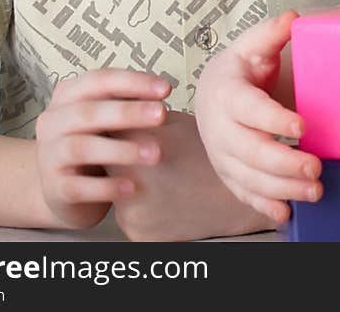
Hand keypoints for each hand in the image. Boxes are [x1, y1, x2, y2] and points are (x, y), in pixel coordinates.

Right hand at [34, 69, 169, 229]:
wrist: (64, 191)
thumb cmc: (95, 142)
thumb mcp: (105, 118)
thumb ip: (125, 102)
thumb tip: (162, 92)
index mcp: (67, 96)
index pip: (99, 80)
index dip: (133, 82)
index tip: (166, 89)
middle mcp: (53, 122)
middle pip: (88, 112)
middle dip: (128, 112)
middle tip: (161, 115)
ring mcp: (50, 155)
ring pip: (82, 148)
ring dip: (121, 150)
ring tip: (154, 154)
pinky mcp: (54, 189)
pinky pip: (78, 187)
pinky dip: (106, 187)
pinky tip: (132, 188)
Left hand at [108, 110, 277, 241]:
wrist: (234, 197)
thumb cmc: (208, 155)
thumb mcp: (175, 122)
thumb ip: (139, 115)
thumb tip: (111, 106)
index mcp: (138, 140)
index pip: (105, 129)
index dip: (113, 127)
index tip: (120, 128)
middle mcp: (128, 174)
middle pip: (105, 161)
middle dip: (116, 156)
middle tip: (143, 156)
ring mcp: (130, 208)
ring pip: (115, 190)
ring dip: (127, 184)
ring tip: (160, 178)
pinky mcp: (136, 232)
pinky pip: (127, 214)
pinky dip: (139, 207)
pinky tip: (163, 198)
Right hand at [194, 11, 322, 224]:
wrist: (210, 92)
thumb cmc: (238, 68)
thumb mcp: (252, 44)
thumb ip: (272, 32)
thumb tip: (292, 17)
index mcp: (227, 93)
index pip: (249, 109)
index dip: (273, 119)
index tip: (302, 125)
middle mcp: (220, 128)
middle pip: (250, 151)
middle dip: (284, 162)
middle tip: (316, 167)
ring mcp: (222, 155)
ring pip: (249, 178)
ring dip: (282, 188)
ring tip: (314, 190)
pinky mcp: (228, 173)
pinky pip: (243, 194)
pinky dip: (263, 206)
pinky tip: (286, 213)